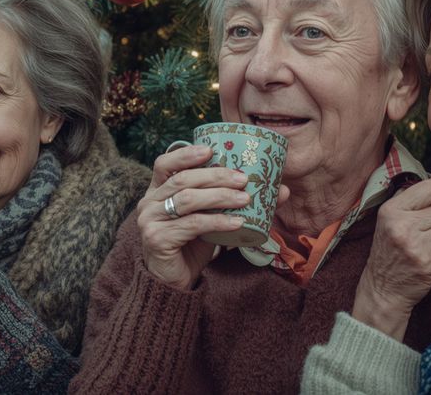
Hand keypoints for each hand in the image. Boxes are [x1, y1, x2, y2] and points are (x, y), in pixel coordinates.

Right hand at [137, 145, 255, 290]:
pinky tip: (237, 222)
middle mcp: (149, 203)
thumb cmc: (192, 245)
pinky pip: (193, 224)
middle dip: (216, 176)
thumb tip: (281, 190)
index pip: (164, 164)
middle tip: (243, 178)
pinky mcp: (158, 238)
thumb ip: (233, 201)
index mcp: (157, 191)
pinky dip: (218, 221)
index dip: (186, 155)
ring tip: (245, 198)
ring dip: (220, 196)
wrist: (174, 281)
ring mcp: (150, 220)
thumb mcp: (211, 218)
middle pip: (183, 179)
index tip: (211, 150)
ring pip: (188, 199)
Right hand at [352, 177, 430, 338]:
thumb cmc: (388, 250)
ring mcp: (417, 247)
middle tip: (426, 231)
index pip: (430, 189)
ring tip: (425, 246)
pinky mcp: (430, 265)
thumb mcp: (389, 219)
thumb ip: (411, 198)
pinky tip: (427, 259)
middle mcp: (402, 227)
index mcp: (391, 211)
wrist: (383, 288)